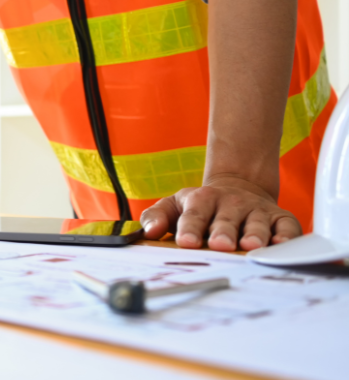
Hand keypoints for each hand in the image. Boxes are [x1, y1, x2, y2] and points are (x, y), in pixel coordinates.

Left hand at [140, 176, 301, 250]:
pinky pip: (287, 226)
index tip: (186, 242)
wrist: (238, 189)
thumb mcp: (174, 206)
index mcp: (202, 200)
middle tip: (220, 245)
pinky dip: (286, 236)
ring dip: (255, 234)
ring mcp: (257, 210)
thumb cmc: (201, 207)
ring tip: (250, 247)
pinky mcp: (280, 218)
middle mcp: (231, 203)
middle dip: (223, 232)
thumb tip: (149, 231)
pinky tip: (280, 245)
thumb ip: (156, 217)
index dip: (190, 228)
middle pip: (226, 219)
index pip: (194, 214)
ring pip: (257, 222)